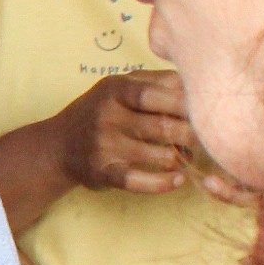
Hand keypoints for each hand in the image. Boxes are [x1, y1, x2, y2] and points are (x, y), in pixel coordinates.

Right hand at [54, 70, 198, 194]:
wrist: (57, 146)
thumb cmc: (100, 111)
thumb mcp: (120, 86)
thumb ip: (157, 81)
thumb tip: (198, 82)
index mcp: (116, 89)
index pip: (159, 94)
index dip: (187, 103)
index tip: (205, 111)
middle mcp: (108, 115)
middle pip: (165, 126)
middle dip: (192, 134)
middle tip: (204, 138)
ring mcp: (104, 145)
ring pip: (161, 155)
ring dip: (182, 159)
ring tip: (186, 156)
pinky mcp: (103, 172)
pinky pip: (139, 181)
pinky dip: (163, 183)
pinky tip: (177, 180)